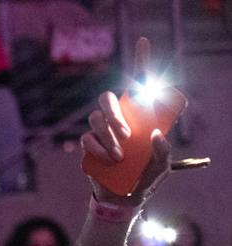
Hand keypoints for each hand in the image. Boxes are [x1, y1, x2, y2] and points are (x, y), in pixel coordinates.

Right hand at [81, 37, 171, 206]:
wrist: (122, 200)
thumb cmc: (145, 179)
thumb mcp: (162, 167)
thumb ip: (163, 152)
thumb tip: (155, 135)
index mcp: (140, 116)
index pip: (138, 85)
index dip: (140, 61)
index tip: (143, 42)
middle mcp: (119, 119)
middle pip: (108, 99)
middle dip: (115, 113)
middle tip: (127, 133)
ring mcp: (101, 132)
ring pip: (96, 118)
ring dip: (108, 134)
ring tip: (120, 156)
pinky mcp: (88, 147)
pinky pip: (87, 138)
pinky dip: (97, 148)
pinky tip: (108, 161)